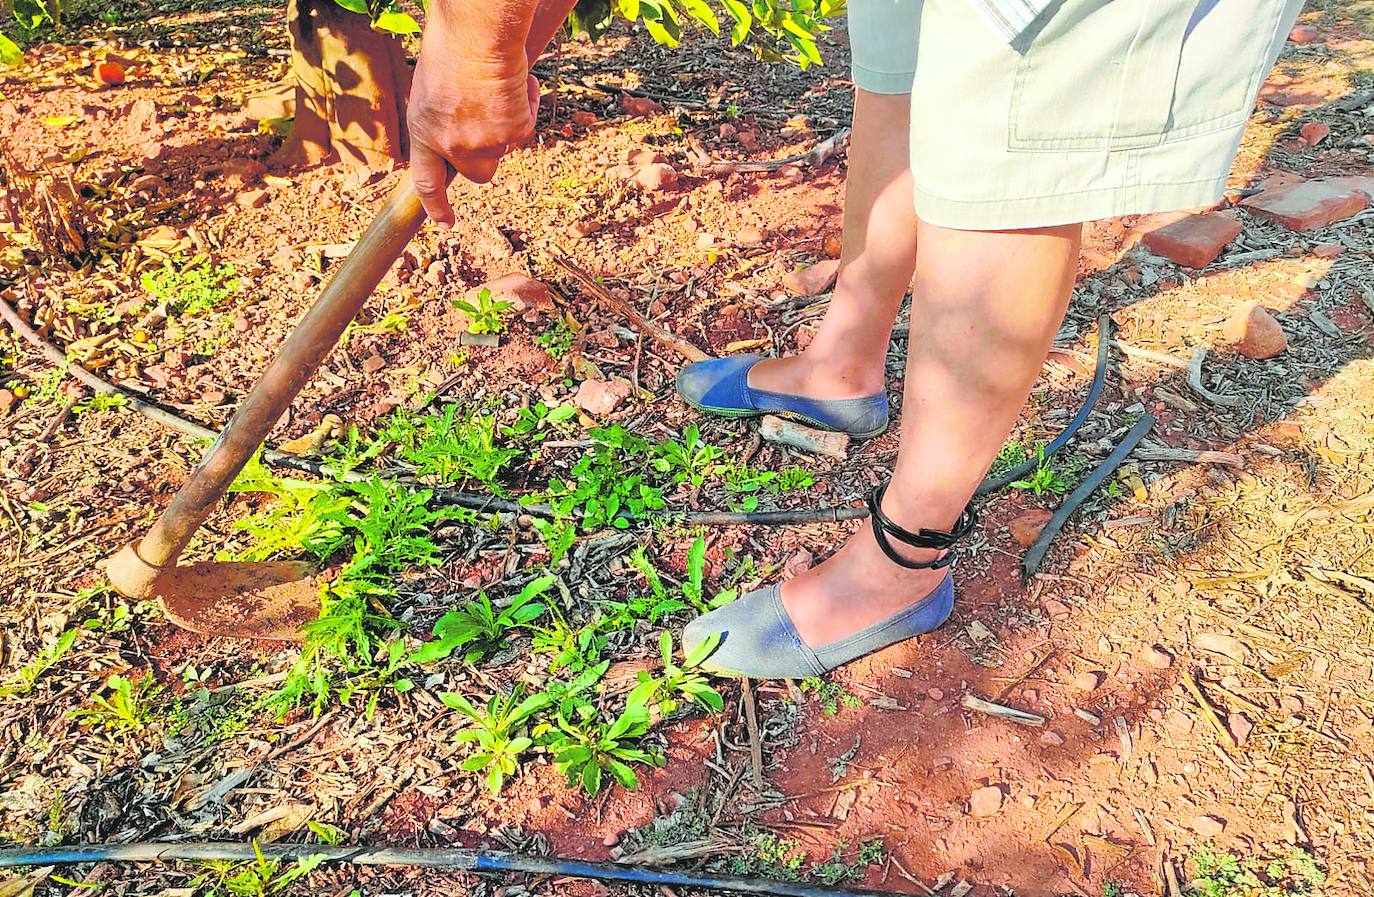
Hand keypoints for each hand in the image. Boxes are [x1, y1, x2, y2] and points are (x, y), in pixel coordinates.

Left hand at [407, 39, 540, 226]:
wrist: (478, 35)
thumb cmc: (451, 47)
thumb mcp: (431, 87)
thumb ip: (442, 118)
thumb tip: (462, 132)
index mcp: (424, 132)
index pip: (426, 182)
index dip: (436, 205)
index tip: (445, 222)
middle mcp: (453, 146)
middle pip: (480, 174)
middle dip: (488, 158)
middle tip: (493, 129)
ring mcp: (485, 143)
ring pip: (505, 147)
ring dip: (507, 122)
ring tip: (499, 85)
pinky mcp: (514, 132)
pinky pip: (526, 125)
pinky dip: (527, 104)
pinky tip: (518, 81)